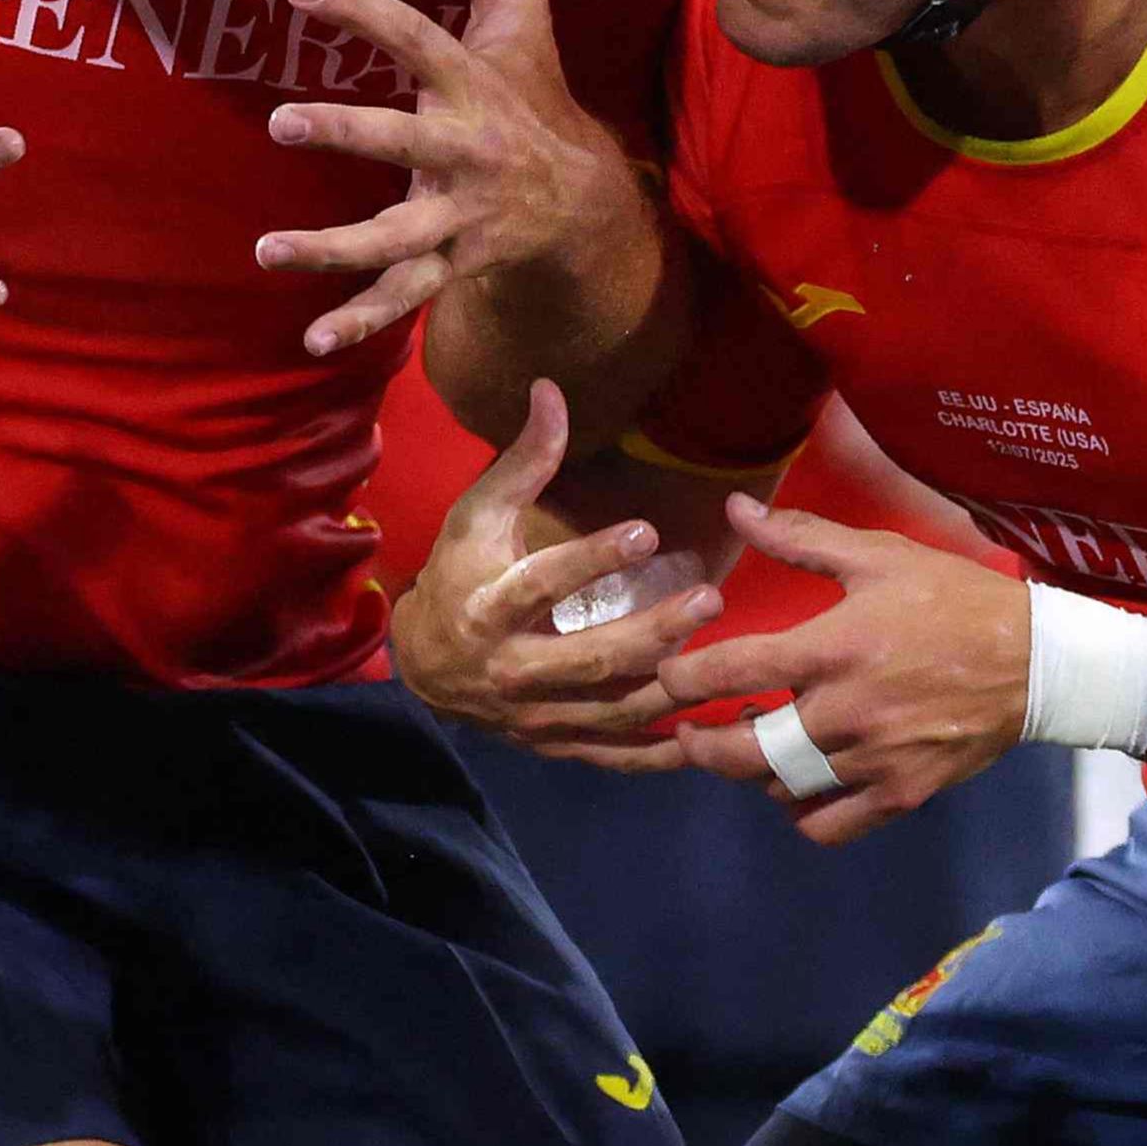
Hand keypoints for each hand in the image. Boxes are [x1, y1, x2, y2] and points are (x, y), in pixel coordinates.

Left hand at [259, 0, 642, 360]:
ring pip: (396, 236)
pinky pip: (405, 295)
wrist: (582, 198)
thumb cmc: (531, 88)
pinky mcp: (452, 262)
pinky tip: (314, 338)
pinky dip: (363, 319)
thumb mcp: (520, 9)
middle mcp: (468, 150)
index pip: (414, 36)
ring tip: (267, 250)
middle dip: (347, 132)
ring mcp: (460, 214)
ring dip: (333, 247)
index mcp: (474, 82)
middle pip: (406, 141)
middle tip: (282, 121)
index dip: (359, 10)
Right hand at [392, 382, 725, 767]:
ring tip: (721, 655)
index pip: (542, 584)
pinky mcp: (557, 745)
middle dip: (654, 631)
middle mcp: (512, 671)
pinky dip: (661, 752)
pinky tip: (708, 731)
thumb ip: (521, 460)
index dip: (591, 558)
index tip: (645, 529)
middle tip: (709, 598)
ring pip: (613, 711)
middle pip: (591, 657)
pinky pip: (615, 757)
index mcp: (487, 608)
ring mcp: (537, 717)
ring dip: (671, 688)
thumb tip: (552, 388)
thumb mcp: (476, 515)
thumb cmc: (459, 574)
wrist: (425, 666)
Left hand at [657, 500, 1022, 844]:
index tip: (670, 676)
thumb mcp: (881, 555)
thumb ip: (802, 538)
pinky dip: (801, 813)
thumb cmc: (956, 600)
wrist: (1039, 661)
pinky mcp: (902, 793)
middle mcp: (847, 712)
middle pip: (743, 751)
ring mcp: (875, 761)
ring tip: (746, 750)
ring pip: (781, 789)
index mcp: (835, 647)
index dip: (683, 678)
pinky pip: (830, 824)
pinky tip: (798, 788)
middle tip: (689, 730)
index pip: (732, 670)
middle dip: (700, 744)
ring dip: (750, 774)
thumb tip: (735, 509)